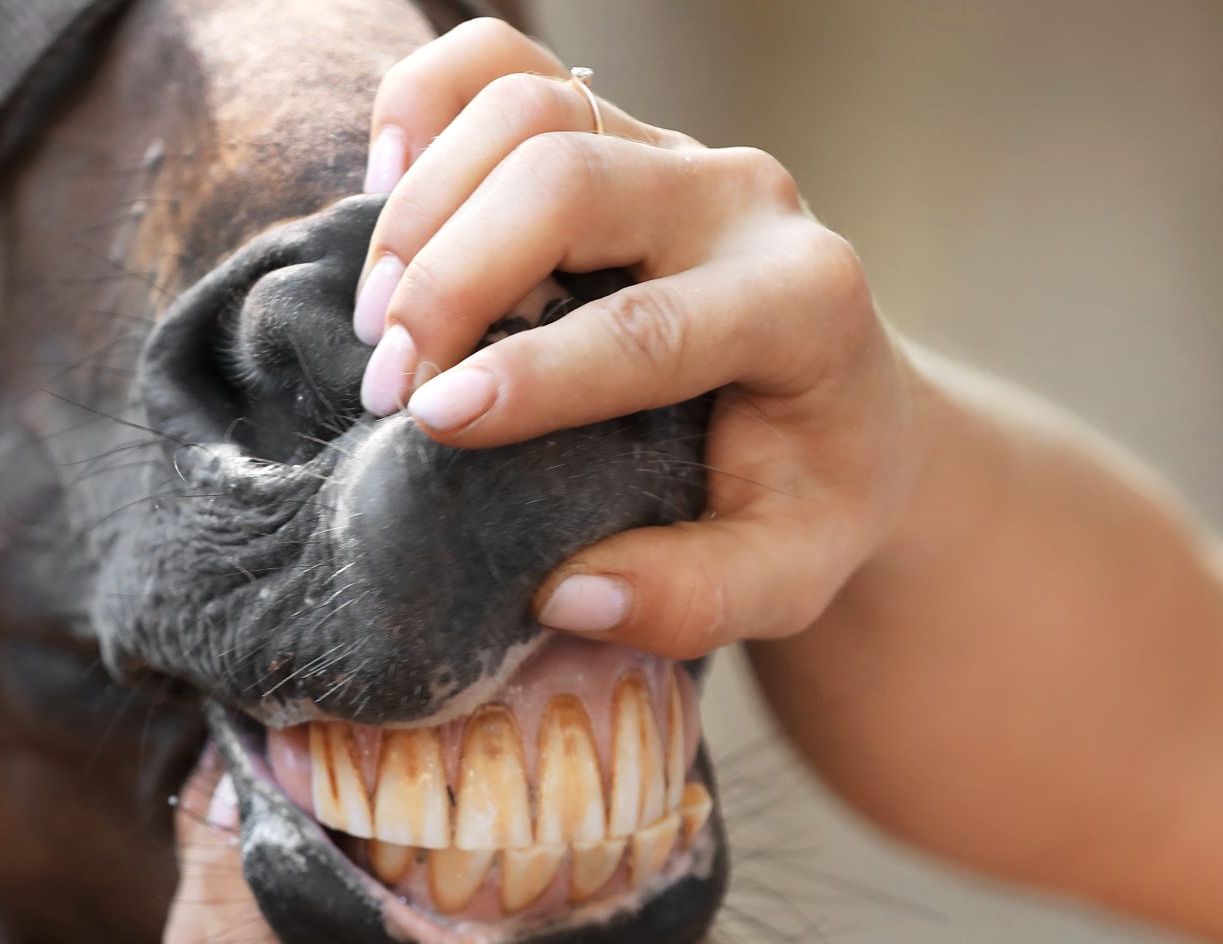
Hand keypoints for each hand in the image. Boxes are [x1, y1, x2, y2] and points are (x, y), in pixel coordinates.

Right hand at [354, 19, 931, 660]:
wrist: (843, 411)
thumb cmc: (805, 498)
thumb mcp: (787, 577)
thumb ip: (693, 599)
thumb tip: (565, 596)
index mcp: (803, 305)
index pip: (652, 322)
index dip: (533, 371)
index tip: (434, 423)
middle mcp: (743, 201)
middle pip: (571, 176)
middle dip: (457, 277)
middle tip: (390, 387)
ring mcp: (673, 148)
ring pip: (528, 105)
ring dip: (425, 207)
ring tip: (379, 323)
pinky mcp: (612, 126)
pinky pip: (501, 64)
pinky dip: (423, 107)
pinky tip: (381, 194)